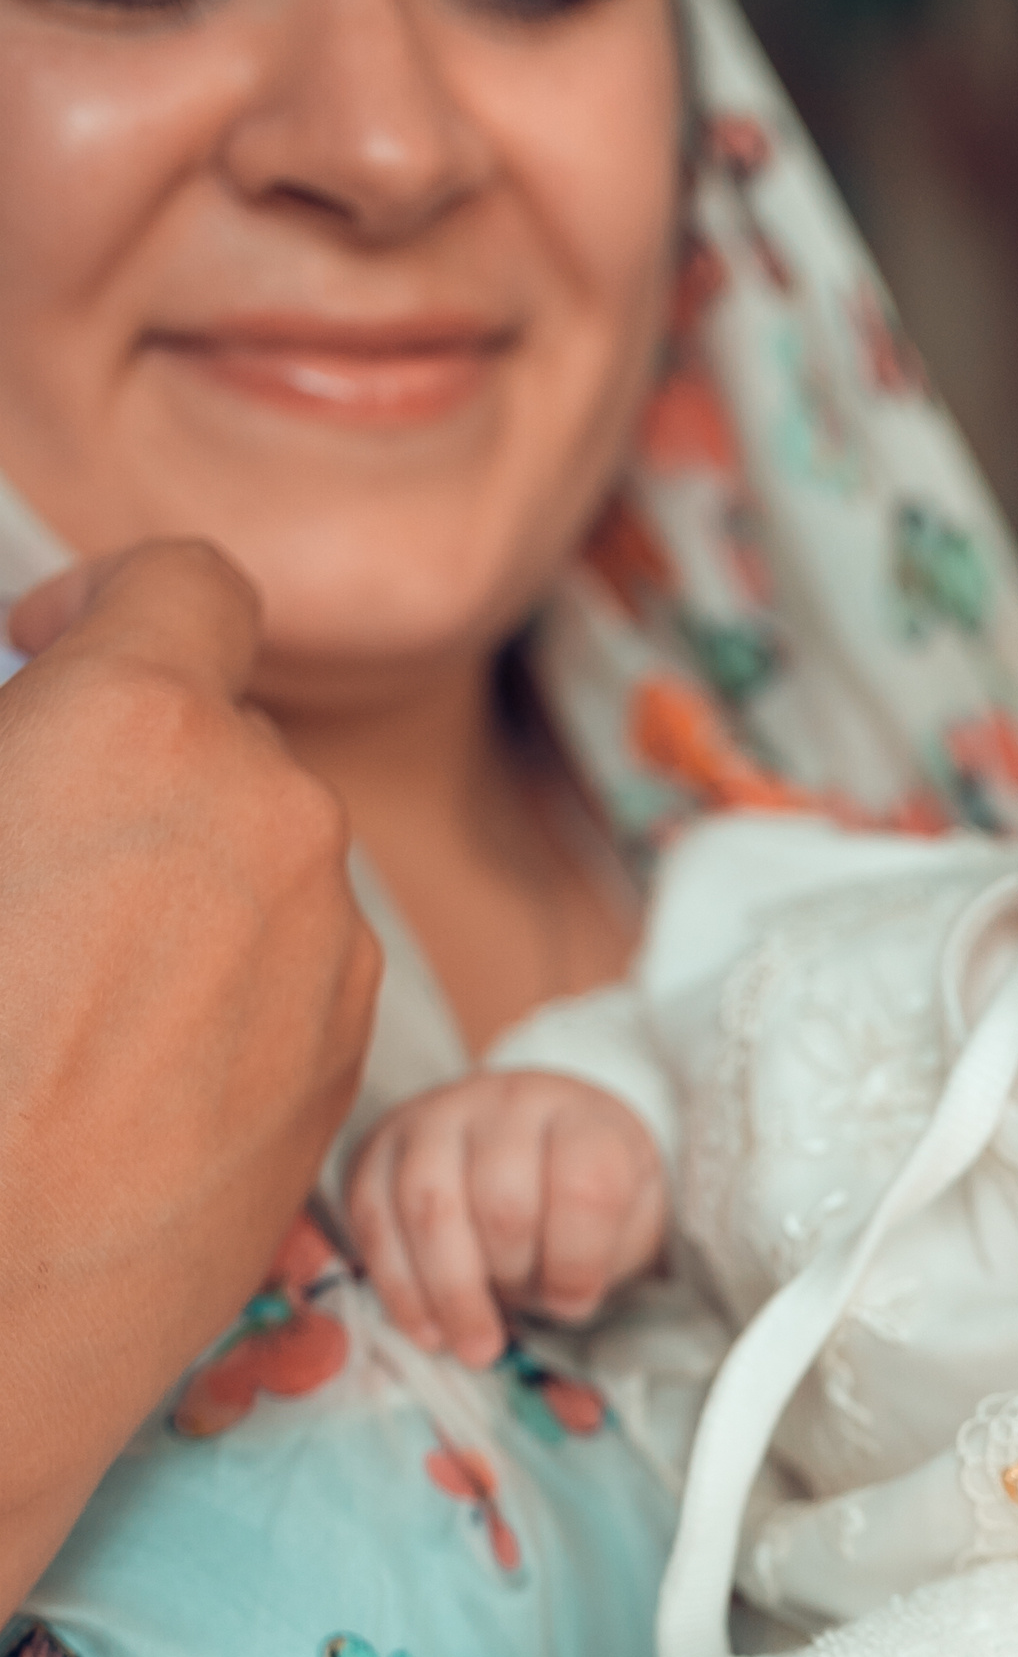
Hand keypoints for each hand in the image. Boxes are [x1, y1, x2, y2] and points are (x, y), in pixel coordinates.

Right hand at [0, 542, 378, 1612]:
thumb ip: (16, 755)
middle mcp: (277, 821)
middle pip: (233, 737)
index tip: (45, 661)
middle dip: (142, 765)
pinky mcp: (345, 1071)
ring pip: (272, 866)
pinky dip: (229, 988)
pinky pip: (297, 976)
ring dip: (192, 883)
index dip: (114, 606)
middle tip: (31, 852)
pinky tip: (122, 1069)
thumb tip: (35, 758)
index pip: (192, 584)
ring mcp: (330, 954)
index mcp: (149, 727)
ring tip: (67, 984)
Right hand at [346, 1071, 664, 1367]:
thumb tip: (555, 1307)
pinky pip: (376, 1220)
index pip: (585, 1185)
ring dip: (452, 1294)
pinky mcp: (379, 1150)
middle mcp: (507, 1104)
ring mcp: (435, 1118)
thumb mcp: (623, 1218)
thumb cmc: (580, 1195)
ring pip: (430, 1209)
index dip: (578, 1260)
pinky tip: (428, 1333)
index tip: (573, 1303)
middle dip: (512, 1277)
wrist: (528, 1141)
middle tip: (526, 1317)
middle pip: (501, 1201)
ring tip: (475, 1349)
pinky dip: (400, 1288)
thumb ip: (601, 1256)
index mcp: (582, 1118)